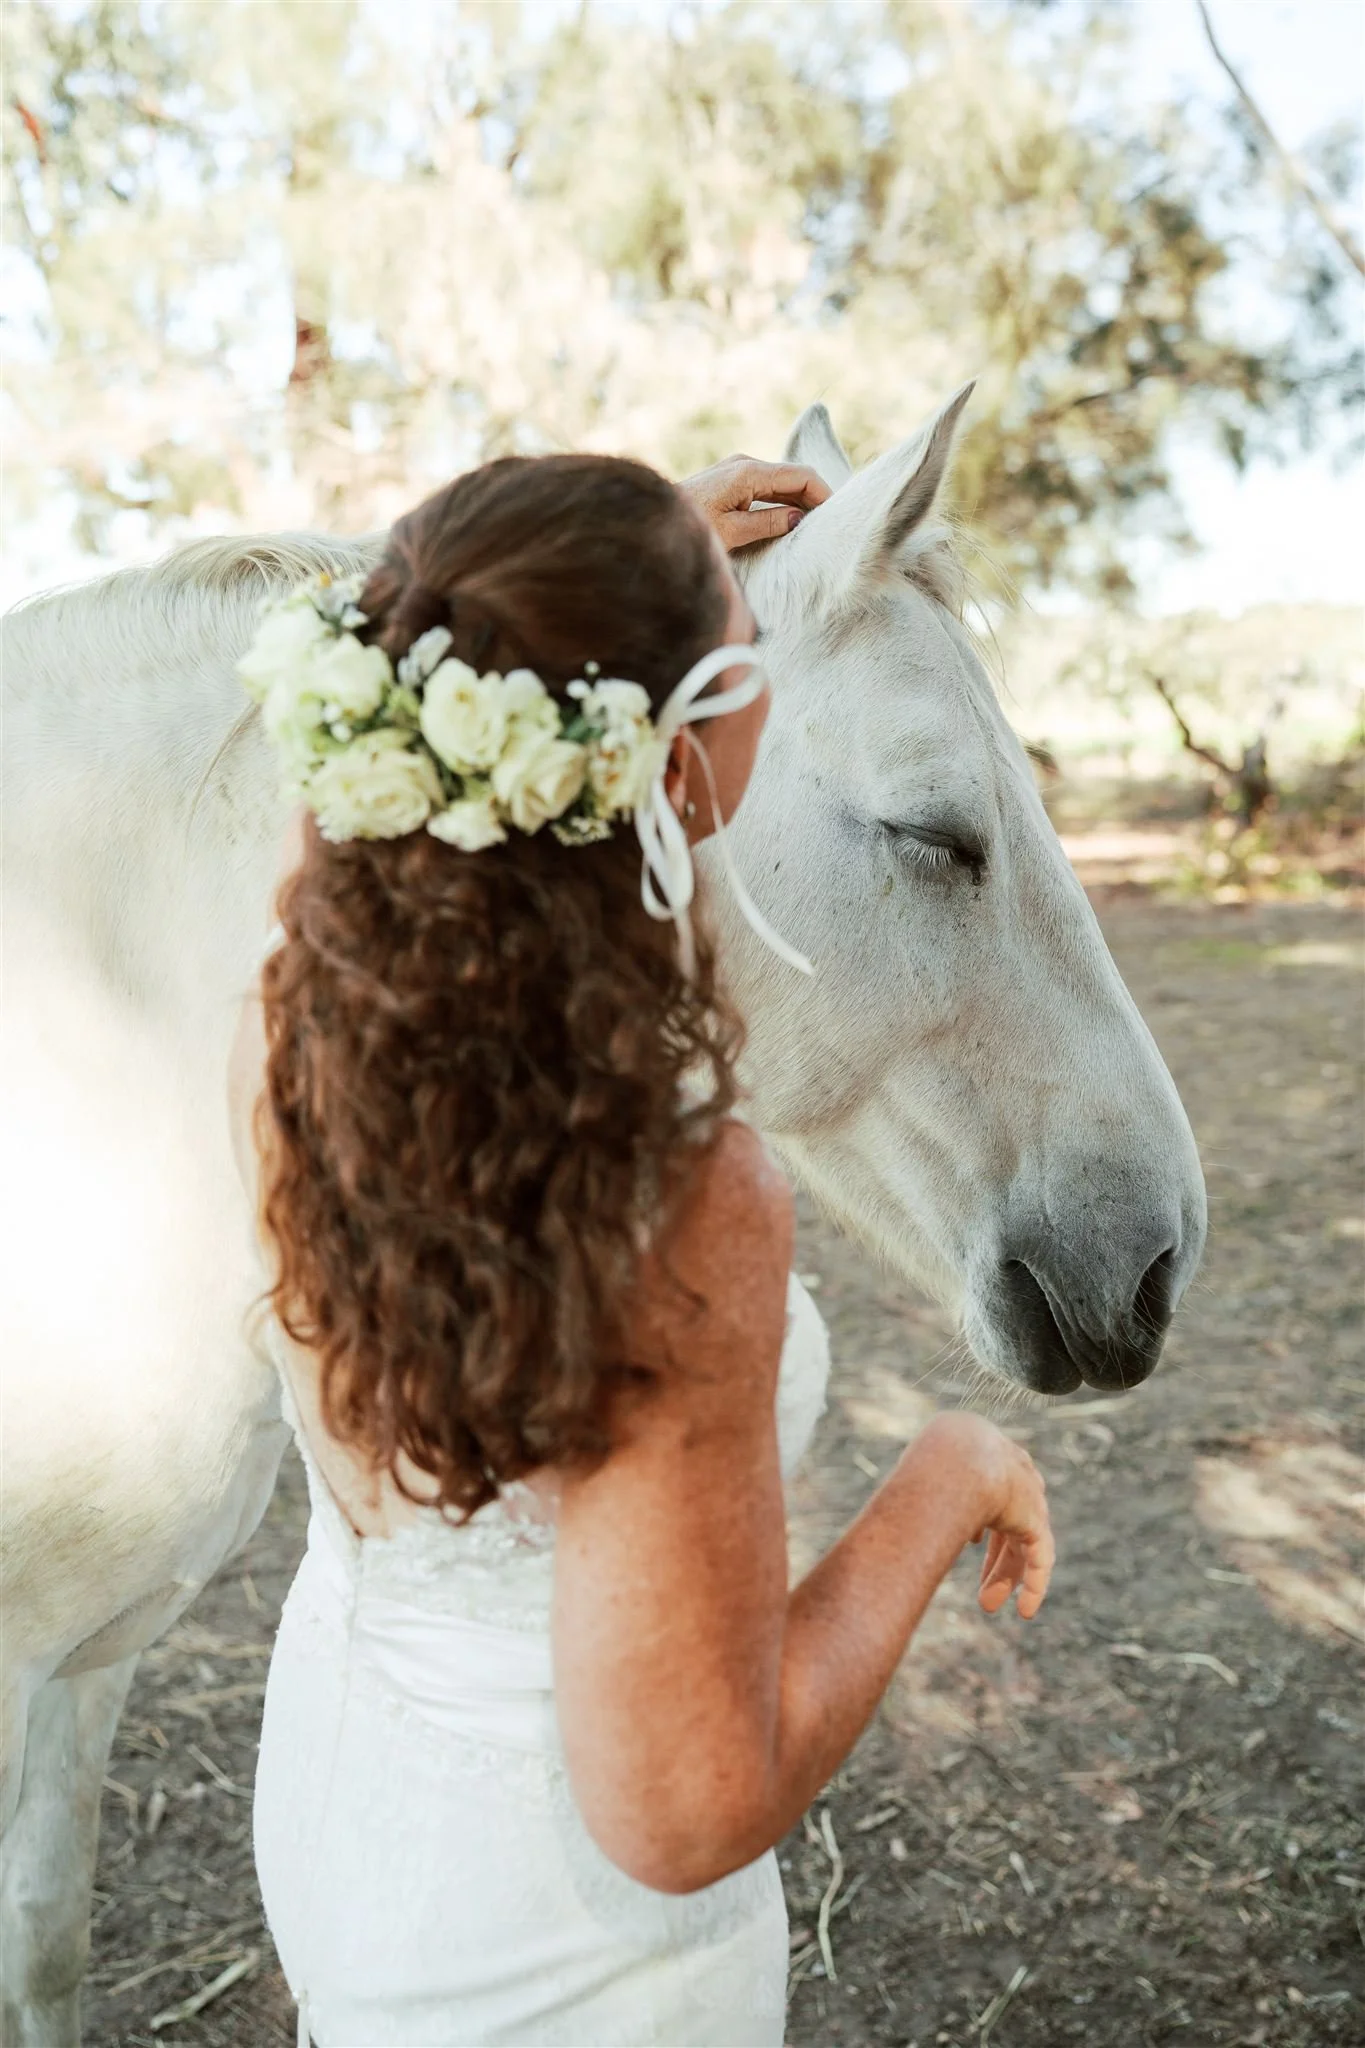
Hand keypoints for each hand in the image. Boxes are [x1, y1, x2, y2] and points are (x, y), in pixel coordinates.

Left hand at [678, 456, 830, 551]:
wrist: (651, 520)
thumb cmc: (687, 528)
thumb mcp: (731, 533)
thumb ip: (767, 524)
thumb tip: (798, 519)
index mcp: (748, 473)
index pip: (801, 476)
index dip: (823, 494)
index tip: (836, 517)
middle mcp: (745, 464)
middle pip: (794, 476)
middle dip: (815, 498)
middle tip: (831, 524)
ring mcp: (737, 470)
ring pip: (782, 482)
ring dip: (799, 500)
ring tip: (815, 526)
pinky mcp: (731, 480)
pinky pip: (767, 487)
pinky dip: (783, 501)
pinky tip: (791, 520)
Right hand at [922, 1413, 1054, 1619]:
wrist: (957, 1457)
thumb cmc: (927, 1465)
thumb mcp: (919, 1480)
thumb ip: (913, 1499)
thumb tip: (887, 1523)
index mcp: (987, 1463)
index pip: (990, 1498)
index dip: (980, 1522)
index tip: (972, 1542)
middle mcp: (1013, 1480)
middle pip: (1008, 1528)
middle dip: (994, 1562)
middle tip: (981, 1592)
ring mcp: (1027, 1499)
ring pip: (1021, 1547)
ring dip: (1004, 1578)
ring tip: (986, 1605)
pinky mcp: (1035, 1520)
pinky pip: (1040, 1559)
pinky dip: (1033, 1585)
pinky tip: (1025, 1611)